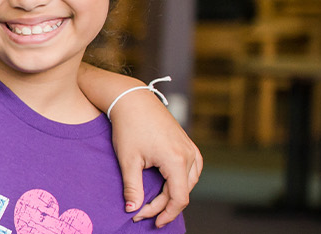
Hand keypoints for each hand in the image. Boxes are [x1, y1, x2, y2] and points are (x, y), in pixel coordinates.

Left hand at [109, 95, 200, 226]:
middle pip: (183, 192)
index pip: (178, 199)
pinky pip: (191, 171)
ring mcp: (192, 149)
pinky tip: (166, 188)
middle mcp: (190, 155)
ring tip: (153, 204)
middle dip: (163, 206)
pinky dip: (180, 183)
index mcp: (177, 160)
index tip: (147, 220)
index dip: (164, 213)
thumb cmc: (129, 127)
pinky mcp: (189, 145)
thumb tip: (132, 209)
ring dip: (173, 196)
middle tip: (141, 213)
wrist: (133, 100)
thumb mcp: (128, 160)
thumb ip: (132, 187)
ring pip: (189, 183)